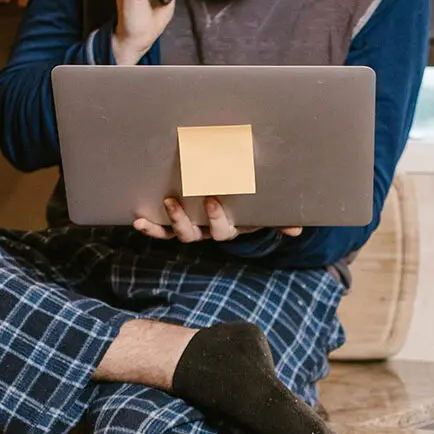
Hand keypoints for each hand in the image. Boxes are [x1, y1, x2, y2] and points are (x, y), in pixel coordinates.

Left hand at [133, 197, 303, 242]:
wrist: (240, 203)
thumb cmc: (254, 205)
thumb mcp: (267, 213)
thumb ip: (280, 220)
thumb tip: (297, 229)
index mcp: (230, 228)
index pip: (223, 230)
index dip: (217, 218)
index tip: (212, 199)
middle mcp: (208, 232)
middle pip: (193, 234)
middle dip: (182, 220)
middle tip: (173, 201)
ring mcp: (191, 228)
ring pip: (174, 233)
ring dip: (162, 223)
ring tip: (152, 208)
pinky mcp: (176, 224)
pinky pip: (161, 230)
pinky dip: (150, 227)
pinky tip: (137, 220)